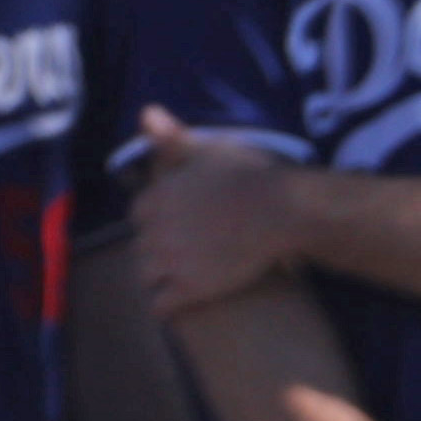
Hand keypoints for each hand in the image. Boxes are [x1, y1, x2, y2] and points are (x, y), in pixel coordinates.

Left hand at [129, 109, 310, 313]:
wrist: (281, 211)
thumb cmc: (250, 174)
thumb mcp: (210, 148)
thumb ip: (173, 137)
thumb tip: (145, 113)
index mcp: (156, 198)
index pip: (139, 216)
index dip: (156, 221)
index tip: (175, 225)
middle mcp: (155, 231)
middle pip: (142, 247)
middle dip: (156, 251)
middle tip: (183, 254)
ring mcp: (170, 262)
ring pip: (147, 277)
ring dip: (160, 278)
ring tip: (181, 280)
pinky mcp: (189, 290)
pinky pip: (161, 306)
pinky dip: (167, 306)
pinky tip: (180, 304)